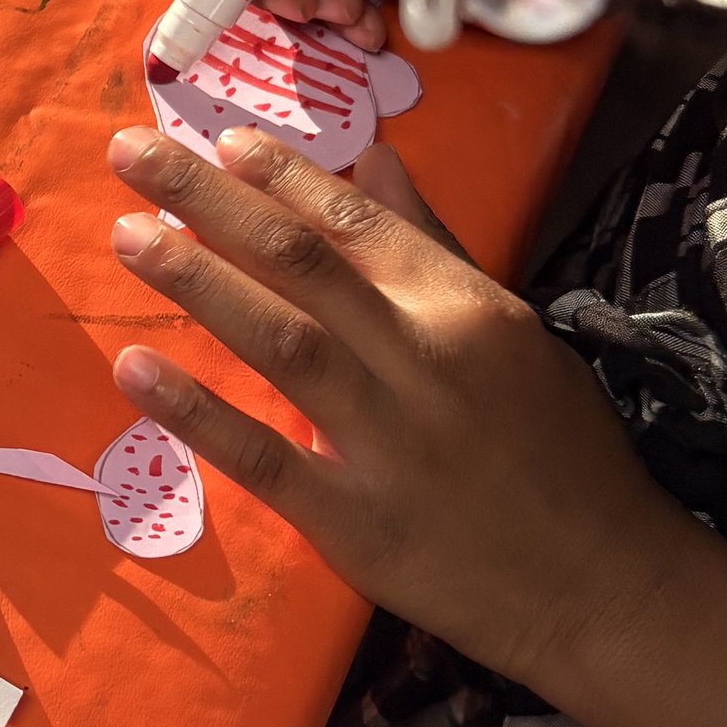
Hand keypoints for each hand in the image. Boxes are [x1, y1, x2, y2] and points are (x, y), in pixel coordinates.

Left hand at [106, 121, 699, 703]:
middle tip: (130, 154)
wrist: (599, 584)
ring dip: (194, 280)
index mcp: (464, 308)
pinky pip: (261, 456)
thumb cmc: (559, 450)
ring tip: (127, 235)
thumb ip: (431, 247)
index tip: (221, 142)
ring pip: (277, 339)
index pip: (355, 223)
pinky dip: (195, 411)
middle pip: (300, 261)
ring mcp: (385, 441)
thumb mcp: (513, 331)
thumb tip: (374, 157)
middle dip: (207, 199)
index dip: (280, 178)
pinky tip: (134, 370)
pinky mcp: (352, 521)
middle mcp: (422, 359)